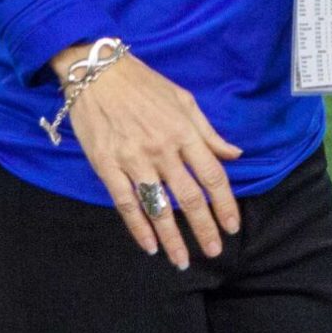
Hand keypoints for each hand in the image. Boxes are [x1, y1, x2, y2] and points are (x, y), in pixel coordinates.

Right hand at [57, 45, 242, 268]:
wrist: (97, 72)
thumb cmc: (144, 84)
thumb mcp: (184, 100)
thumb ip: (208, 132)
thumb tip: (234, 154)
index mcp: (184, 132)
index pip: (212, 175)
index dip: (225, 204)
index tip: (233, 226)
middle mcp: (162, 150)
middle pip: (189, 197)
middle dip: (204, 228)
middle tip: (214, 250)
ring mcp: (133, 160)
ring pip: (158, 206)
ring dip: (172, 237)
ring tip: (182, 260)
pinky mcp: (106, 166)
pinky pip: (125, 203)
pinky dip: (138, 227)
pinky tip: (149, 245)